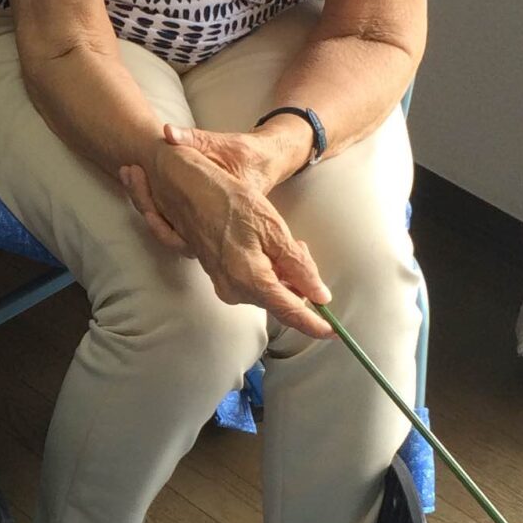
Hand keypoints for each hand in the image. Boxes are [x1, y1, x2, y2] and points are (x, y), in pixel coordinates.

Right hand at [120, 126, 330, 336]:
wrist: (188, 190)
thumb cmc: (229, 202)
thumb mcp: (273, 230)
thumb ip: (298, 267)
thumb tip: (320, 296)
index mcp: (249, 280)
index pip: (289, 311)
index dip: (314, 323)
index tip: (334, 332)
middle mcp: (235, 291)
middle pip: (282, 299)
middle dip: (299, 280)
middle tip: (300, 244)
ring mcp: (225, 286)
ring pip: (270, 290)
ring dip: (283, 271)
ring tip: (276, 237)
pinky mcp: (221, 279)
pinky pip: (255, 283)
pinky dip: (268, 268)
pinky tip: (263, 243)